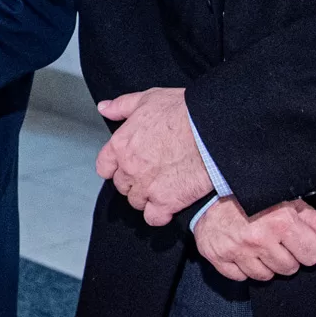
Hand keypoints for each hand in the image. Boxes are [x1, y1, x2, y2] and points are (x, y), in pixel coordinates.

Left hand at [95, 87, 212, 226]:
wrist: (211, 129)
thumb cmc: (183, 112)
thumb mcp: (148, 98)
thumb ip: (122, 106)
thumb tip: (104, 108)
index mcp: (121, 145)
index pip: (105, 167)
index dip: (115, 168)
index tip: (127, 166)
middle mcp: (130, 168)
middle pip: (122, 186)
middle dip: (134, 181)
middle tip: (153, 174)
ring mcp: (147, 187)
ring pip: (137, 201)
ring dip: (147, 197)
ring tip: (164, 187)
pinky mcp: (166, 202)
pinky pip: (154, 218)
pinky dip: (160, 214)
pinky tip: (170, 204)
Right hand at [194, 197, 315, 282]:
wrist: (209, 192)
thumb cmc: (253, 197)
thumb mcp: (290, 202)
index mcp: (280, 222)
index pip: (312, 255)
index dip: (307, 247)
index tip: (296, 237)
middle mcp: (258, 237)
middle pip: (290, 269)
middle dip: (286, 256)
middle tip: (274, 239)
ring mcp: (236, 250)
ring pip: (266, 277)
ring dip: (264, 263)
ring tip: (257, 244)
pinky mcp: (218, 257)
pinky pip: (241, 278)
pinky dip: (242, 267)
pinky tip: (241, 250)